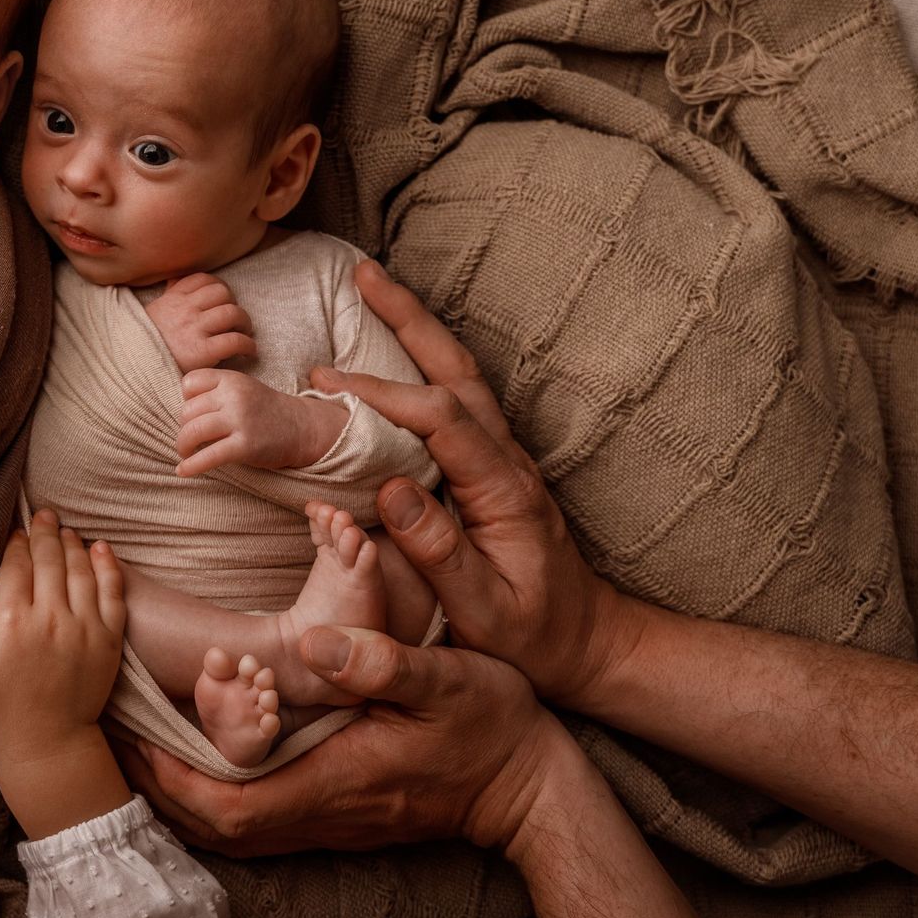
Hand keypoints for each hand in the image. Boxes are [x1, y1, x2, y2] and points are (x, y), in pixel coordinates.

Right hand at [0, 511, 130, 836]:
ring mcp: (84, 627)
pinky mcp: (108, 639)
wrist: (47, 746)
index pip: (15, 566)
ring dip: (72, 543)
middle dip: (44, 532)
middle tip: (43, 514)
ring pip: (80, 569)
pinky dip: (107, 565)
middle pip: (49, 559)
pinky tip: (100, 548)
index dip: (16, 544)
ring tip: (64, 530)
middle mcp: (50, 619)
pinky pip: (112, 592)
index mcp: (10, 624)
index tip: (15, 534)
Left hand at [119, 624, 570, 855]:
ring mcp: (327, 817)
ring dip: (179, 790)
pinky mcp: (334, 811)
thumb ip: (378, 661)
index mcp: (335, 779)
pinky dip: (212, 791)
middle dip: (156, 786)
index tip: (131, 736)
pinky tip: (198, 755)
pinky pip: (254, 815)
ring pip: (229, 826)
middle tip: (112, 735)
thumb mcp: (442, 678)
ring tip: (139, 741)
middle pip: (214, 824)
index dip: (172, 777)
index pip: (230, 802)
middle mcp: (321, 810)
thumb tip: (316, 642)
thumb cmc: (490, 724)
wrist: (528, 782)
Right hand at [145, 273, 255, 371]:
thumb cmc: (145, 344)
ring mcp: (194, 330)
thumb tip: (174, 280)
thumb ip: (168, 296)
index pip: (203, 280)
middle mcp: (185, 310)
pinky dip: (247, 345)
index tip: (223, 301)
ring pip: (232, 313)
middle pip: (223, 293)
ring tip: (244, 333)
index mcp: (173, 299)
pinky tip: (248, 352)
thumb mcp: (152, 313)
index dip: (219, 288)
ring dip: (245, 323)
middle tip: (236, 320)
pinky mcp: (202, 352)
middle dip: (234, 304)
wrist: (132, 369)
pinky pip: (234, 341)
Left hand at [176, 370, 346, 476]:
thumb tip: (181, 413)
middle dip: (184, 428)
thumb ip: (216, 393)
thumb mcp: (243, 389)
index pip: (189, 383)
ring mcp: (240, 420)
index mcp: (232, 379)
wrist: (301, 428)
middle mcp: (234, 397)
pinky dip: (191, 466)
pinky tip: (183, 471)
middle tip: (190, 439)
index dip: (186, 400)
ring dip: (183, 446)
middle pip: (187, 411)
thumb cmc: (266, 411)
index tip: (194, 415)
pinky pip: (208, 456)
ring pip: (192, 432)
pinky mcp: (244, 446)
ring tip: (185, 454)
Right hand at [309, 260, 636, 706]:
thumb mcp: (484, 612)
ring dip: (417, 329)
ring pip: (459, 375)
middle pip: (457, 371)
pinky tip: (396, 351)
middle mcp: (507, 460)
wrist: (588, 644)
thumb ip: (440, 552)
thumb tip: (393, 487)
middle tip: (362, 273)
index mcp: (504, 489)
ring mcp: (504, 458)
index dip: (385, 395)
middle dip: (409, 318)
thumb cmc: (531, 638)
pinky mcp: (493, 466)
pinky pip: (456, 398)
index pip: (442, 418)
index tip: (329, 383)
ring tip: (372, 289)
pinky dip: (424, 360)